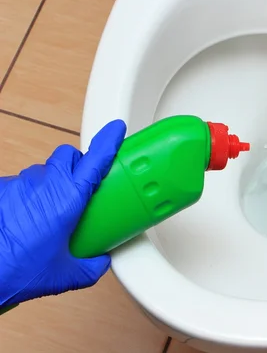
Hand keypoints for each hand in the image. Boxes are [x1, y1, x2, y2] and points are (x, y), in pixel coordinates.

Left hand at [0, 120, 125, 306]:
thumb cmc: (15, 270)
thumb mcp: (64, 275)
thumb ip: (90, 267)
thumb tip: (100, 262)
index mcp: (68, 198)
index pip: (94, 159)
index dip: (108, 142)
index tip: (116, 130)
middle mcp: (43, 184)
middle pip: (67, 156)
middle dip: (78, 163)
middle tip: (84, 184)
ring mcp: (18, 185)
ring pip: (43, 172)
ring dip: (52, 183)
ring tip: (52, 211)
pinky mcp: (0, 191)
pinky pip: (20, 185)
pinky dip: (29, 197)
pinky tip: (27, 220)